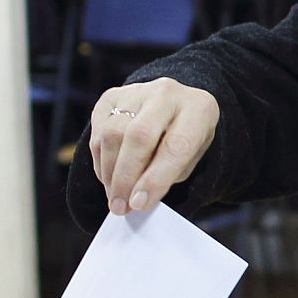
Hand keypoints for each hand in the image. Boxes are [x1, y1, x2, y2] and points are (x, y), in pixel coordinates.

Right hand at [89, 78, 219, 214]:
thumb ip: (169, 175)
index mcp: (198, 108)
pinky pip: (98, 132)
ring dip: (110, 173)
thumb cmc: (185, 139)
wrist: (175, 106)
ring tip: (115, 196)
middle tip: (120, 207)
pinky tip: (109, 177)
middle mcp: (167, 93)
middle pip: (138, 136)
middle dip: (126, 178)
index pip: (176, 145)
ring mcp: (136, 91)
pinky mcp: (111, 96)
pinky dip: (101, 162)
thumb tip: (137, 199)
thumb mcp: (191, 157)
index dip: (155, 178)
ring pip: (112, 134)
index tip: (139, 204)